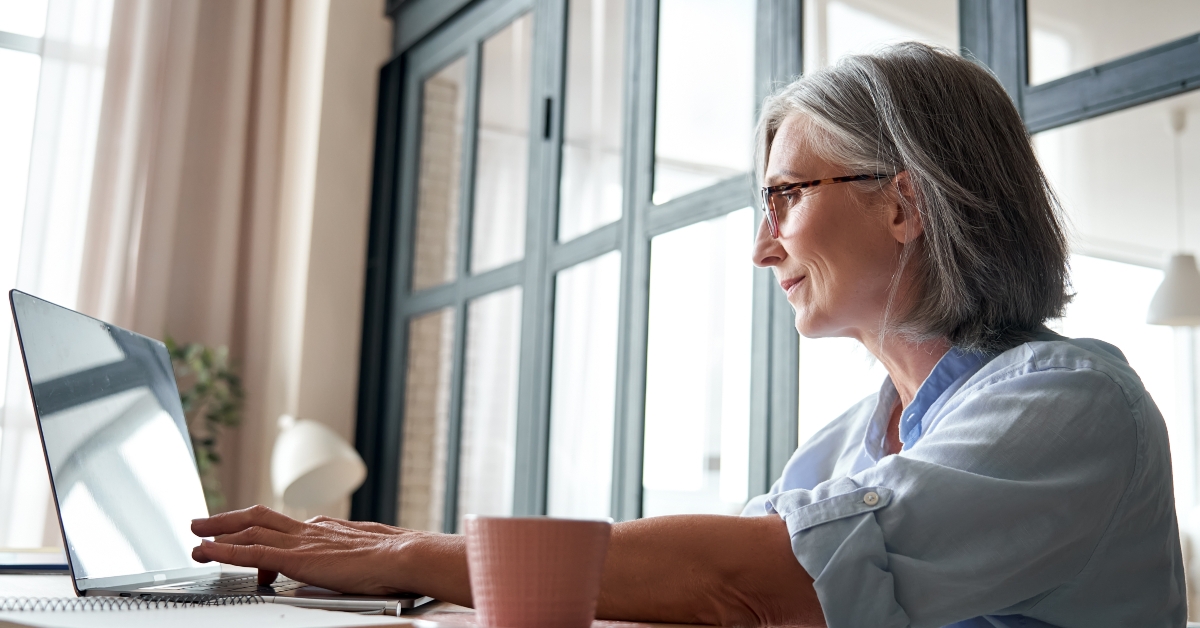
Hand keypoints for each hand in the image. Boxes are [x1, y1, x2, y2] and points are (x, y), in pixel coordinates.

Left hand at [190, 505, 425, 594]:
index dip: (260, 529)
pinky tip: (207, 551)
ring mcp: (301, 542)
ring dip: (218, 533)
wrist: (404, 556)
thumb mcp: (371, 554)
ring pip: (249, 532)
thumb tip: (354, 563)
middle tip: (203, 521)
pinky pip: (252, 553)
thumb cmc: (397, 560)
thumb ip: (353, 556)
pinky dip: (225, 551)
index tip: (245, 533)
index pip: (285, 527)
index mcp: (327, 529)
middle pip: (259, 518)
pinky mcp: (296, 559)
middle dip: (229, 519)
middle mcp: (310, 530)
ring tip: (196, 536)